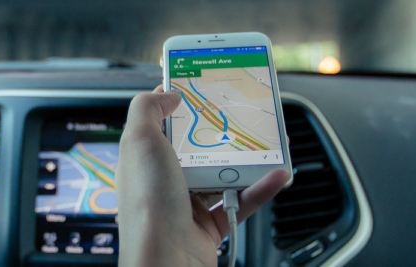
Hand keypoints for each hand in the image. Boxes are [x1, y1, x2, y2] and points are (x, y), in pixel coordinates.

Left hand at [116, 85, 289, 266]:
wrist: (165, 259)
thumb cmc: (148, 204)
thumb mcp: (138, 141)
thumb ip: (146, 108)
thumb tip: (168, 93)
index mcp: (142, 158)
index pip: (160, 123)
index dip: (179, 103)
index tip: (204, 86)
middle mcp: (162, 180)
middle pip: (195, 147)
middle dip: (221, 131)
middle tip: (244, 113)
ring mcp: (186, 204)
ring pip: (221, 174)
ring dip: (246, 160)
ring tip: (269, 142)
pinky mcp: (209, 226)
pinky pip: (240, 202)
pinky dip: (260, 188)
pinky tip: (277, 174)